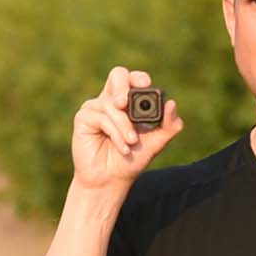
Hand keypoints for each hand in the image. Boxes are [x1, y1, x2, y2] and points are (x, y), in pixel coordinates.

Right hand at [70, 66, 183, 193]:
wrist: (111, 181)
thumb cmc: (132, 160)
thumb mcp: (156, 142)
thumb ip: (168, 125)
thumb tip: (172, 103)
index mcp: (128, 101)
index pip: (133, 78)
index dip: (140, 78)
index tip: (147, 85)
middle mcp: (111, 100)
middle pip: (117, 74)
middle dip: (124, 87)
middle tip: (127, 104)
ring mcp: (96, 108)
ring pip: (112, 105)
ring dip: (125, 126)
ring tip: (132, 143)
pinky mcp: (84, 118)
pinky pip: (102, 118)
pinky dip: (115, 133)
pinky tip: (122, 148)